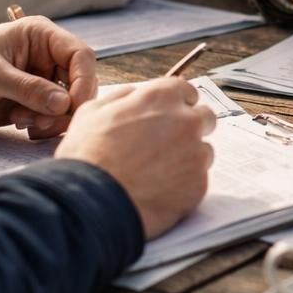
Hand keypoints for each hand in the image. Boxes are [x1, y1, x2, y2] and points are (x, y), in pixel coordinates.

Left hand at [0, 17, 95, 139]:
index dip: (83, 81)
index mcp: (41, 36)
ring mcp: (41, 81)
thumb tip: (64, 104)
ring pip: (68, 103)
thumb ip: (27, 88)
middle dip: (66, 106)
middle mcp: (47, 57)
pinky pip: (53, 117)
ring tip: (22, 121)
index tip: (73, 107)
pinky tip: (20, 124)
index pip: (80, 55)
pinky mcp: (33, 102)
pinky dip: (44, 125)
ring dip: (52, 118)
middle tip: (42, 122)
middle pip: (79, 82)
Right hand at [56, 78, 216, 238]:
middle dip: (190, 128)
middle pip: (204, 118)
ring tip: (157, 172)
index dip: (176, 104)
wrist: (92, 201)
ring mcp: (196, 153)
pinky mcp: (199, 184)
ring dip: (187, 158)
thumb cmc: (87, 156)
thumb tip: (135, 95)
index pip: (187, 91)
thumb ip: (122, 97)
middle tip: (166, 144)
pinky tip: (159, 190)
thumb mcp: (93, 111)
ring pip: (203, 150)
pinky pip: (198, 180)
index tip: (168, 116)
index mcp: (162, 97)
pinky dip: (183, 185)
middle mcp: (186, 121)